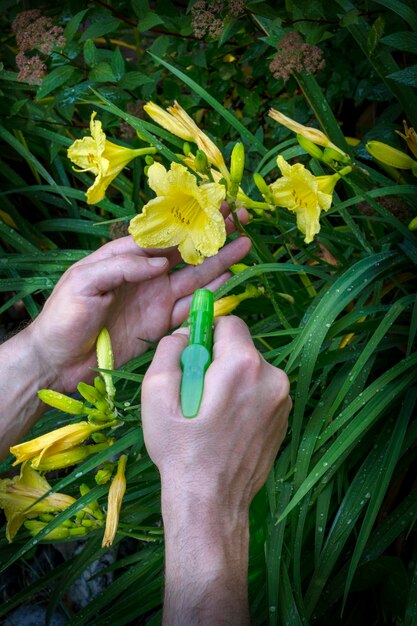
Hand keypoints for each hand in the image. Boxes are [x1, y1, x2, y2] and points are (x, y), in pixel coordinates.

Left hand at [26, 210, 250, 392]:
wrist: (58, 361)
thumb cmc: (63, 316)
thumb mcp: (84, 281)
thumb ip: (122, 266)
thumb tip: (162, 263)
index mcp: (124, 257)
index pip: (163, 233)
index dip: (189, 220)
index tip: (214, 207)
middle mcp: (145, 274)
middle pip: (186, 251)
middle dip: (213, 234)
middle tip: (242, 218)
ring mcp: (155, 299)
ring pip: (195, 276)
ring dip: (220, 261)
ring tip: (245, 245)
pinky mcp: (161, 324)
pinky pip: (191, 307)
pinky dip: (211, 295)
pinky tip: (230, 279)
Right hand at [142, 315, 289, 510]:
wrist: (211, 503)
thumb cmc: (180, 450)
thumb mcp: (156, 395)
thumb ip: (169, 351)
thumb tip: (184, 334)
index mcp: (243, 365)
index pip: (230, 322)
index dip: (206, 333)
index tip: (193, 354)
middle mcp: (273, 377)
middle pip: (241, 348)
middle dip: (218, 360)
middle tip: (196, 392)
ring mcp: (284, 401)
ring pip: (252, 371)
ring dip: (232, 380)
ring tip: (211, 414)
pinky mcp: (285, 420)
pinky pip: (262, 392)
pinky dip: (245, 399)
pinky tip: (227, 426)